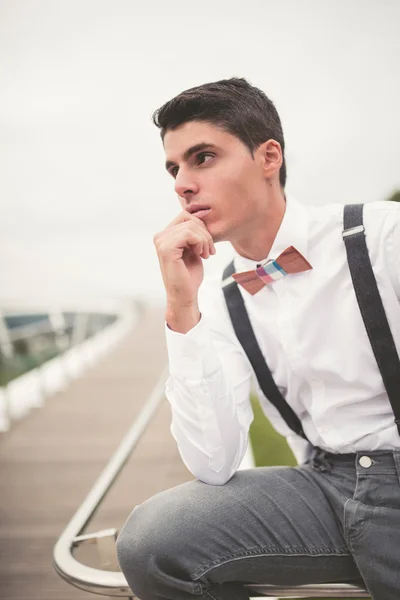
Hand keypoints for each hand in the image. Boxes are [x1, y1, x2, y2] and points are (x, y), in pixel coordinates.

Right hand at [153, 211, 215, 329]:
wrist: (185, 295)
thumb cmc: (189, 275)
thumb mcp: (193, 249)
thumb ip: (193, 233)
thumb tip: (201, 215)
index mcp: (165, 235)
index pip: (186, 216)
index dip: (201, 227)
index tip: (208, 245)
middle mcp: (160, 237)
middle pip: (188, 218)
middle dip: (205, 232)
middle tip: (210, 251)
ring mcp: (161, 242)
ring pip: (191, 226)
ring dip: (205, 240)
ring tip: (207, 254)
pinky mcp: (166, 249)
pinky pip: (189, 234)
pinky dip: (200, 243)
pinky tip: (201, 255)